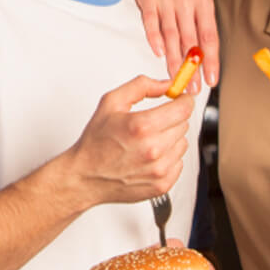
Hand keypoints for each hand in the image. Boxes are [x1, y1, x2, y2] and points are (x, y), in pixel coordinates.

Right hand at [59, 75, 194, 207]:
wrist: (85, 176)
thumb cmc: (95, 142)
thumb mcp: (111, 103)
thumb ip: (141, 86)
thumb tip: (166, 85)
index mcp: (142, 126)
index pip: (183, 109)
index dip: (184, 101)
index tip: (181, 99)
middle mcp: (153, 149)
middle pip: (184, 124)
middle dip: (171, 119)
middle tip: (152, 123)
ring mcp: (159, 169)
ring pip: (183, 144)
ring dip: (170, 139)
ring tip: (148, 142)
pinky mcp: (162, 184)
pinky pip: (179, 163)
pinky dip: (168, 158)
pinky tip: (150, 157)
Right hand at [124, 0, 219, 84]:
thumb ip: (198, 23)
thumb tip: (203, 57)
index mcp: (203, 0)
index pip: (209, 36)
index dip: (211, 60)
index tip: (211, 79)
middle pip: (190, 39)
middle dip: (192, 67)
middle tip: (193, 88)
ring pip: (171, 34)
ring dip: (174, 60)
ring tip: (176, 79)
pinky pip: (151, 21)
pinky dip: (155, 39)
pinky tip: (159, 54)